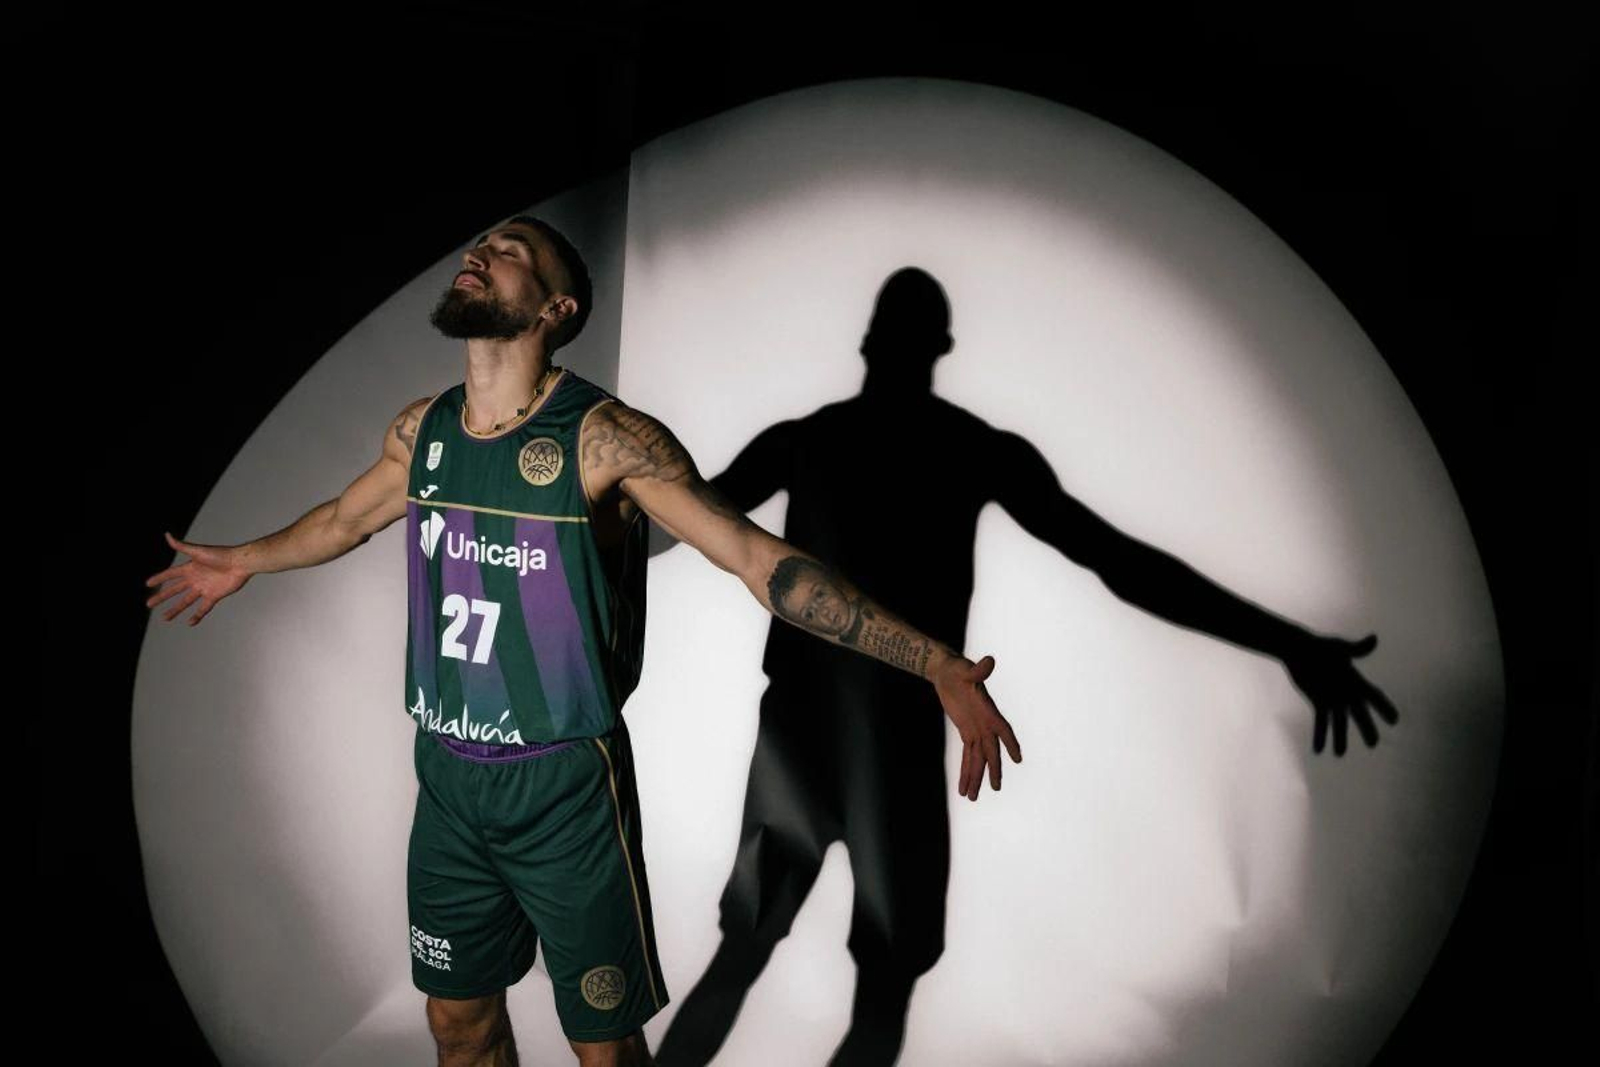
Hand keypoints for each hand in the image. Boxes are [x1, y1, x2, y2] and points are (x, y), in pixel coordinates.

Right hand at [145, 532, 250, 625]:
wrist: (240, 563)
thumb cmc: (221, 555)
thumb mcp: (198, 551)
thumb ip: (181, 546)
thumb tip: (167, 535)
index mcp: (190, 568)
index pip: (170, 574)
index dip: (160, 578)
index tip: (148, 584)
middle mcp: (195, 579)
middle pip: (175, 590)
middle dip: (162, 597)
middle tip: (149, 604)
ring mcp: (204, 588)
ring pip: (186, 601)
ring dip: (176, 609)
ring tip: (165, 618)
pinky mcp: (214, 596)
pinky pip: (204, 608)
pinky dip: (197, 616)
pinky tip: (189, 622)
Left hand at [932, 654, 1022, 801]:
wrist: (948, 673)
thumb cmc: (959, 669)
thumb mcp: (966, 670)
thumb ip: (978, 670)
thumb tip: (989, 661)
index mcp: (988, 711)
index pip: (1002, 729)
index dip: (1010, 743)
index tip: (1018, 759)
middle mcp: (985, 724)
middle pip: (991, 750)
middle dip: (992, 769)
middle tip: (995, 788)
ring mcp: (976, 730)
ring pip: (978, 759)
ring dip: (975, 777)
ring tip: (971, 798)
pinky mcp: (967, 733)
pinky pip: (968, 756)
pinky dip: (966, 771)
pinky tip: (964, 788)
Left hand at [1282, 632, 1398, 754]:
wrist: (1298, 650)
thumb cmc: (1319, 646)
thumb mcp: (1338, 648)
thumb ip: (1356, 648)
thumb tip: (1374, 639)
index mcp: (1355, 681)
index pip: (1373, 696)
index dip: (1384, 707)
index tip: (1394, 720)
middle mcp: (1347, 693)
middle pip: (1359, 714)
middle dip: (1366, 728)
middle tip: (1373, 744)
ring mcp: (1333, 700)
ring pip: (1339, 723)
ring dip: (1339, 738)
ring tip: (1339, 754)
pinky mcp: (1319, 703)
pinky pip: (1321, 722)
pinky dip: (1320, 735)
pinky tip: (1319, 750)